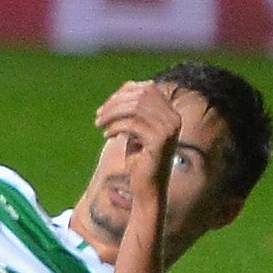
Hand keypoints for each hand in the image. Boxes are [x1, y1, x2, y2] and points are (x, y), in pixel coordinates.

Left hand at [95, 79, 183, 199]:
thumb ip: (134, 109)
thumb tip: (125, 86)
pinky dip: (115, 127)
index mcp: (171, 113)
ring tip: (99, 124)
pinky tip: (107, 135)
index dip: (122, 93)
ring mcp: (169, 129)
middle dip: (114, 103)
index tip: (105, 107)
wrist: (146, 185)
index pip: (146, 89)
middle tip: (98, 116)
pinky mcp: (160, 141)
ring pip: (134, 108)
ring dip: (111, 114)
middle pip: (140, 96)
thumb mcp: (135, 128)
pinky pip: (132, 124)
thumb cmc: (138, 156)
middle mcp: (174, 119)